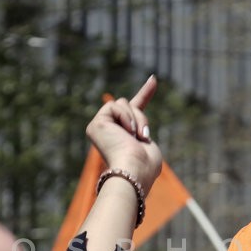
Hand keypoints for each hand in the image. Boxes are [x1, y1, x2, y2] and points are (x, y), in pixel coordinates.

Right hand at [85, 75, 161, 193]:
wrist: (134, 171)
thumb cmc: (145, 165)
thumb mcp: (148, 145)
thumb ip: (141, 133)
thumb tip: (140, 134)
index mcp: (122, 136)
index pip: (134, 110)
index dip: (145, 94)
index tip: (153, 79)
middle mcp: (109, 130)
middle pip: (128, 104)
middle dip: (140, 117)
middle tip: (142, 137)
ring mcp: (100, 127)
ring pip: (122, 103)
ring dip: (135, 117)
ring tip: (134, 136)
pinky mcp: (96, 123)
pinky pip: (114, 106)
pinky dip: (125, 117)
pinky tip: (125, 132)